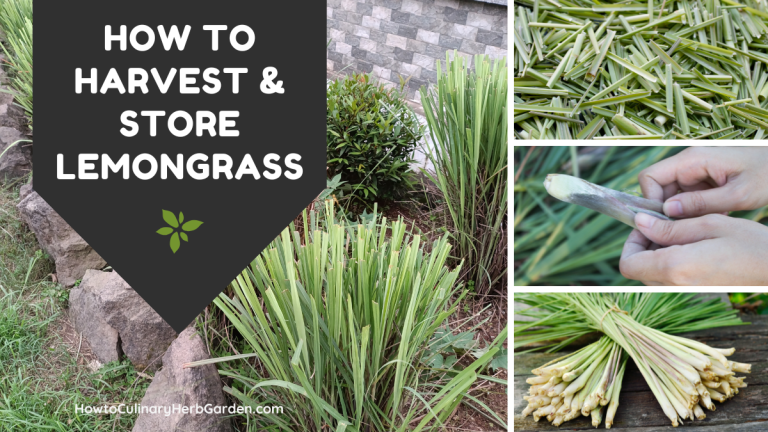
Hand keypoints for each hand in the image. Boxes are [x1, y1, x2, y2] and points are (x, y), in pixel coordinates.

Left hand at [620, 212, 767, 285]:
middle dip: (643, 246)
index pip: (627, 264)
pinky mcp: (696, 294)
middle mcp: (676, 286)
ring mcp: (686, 294)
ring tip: (680, 233)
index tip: (645, 226)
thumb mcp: (709, 225)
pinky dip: (671, 263)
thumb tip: (641, 222)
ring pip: (652, 275)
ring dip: (656, 254)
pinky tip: (692, 246)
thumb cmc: (751, 244)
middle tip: (662, 225)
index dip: (630, 244)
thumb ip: (670, 227)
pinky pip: (670, 280)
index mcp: (675, 268)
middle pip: (638, 270)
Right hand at [638, 147, 767, 217]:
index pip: (650, 177)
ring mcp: (697, 169)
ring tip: (705, 224)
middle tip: (685, 230)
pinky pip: (689, 195)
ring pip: (673, 194)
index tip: (665, 223)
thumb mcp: (738, 194)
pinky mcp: (706, 178)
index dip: (651, 201)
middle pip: (659, 187)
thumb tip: (667, 212)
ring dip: (683, 212)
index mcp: (693, 159)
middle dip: (667, 210)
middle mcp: (690, 162)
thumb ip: (701, 203)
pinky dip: (696, 209)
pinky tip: (715, 216)